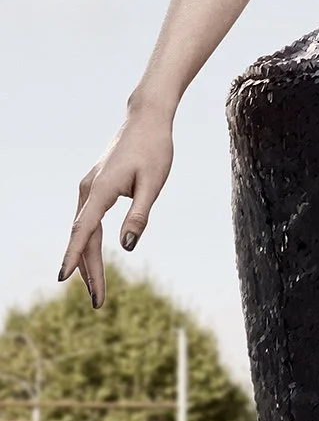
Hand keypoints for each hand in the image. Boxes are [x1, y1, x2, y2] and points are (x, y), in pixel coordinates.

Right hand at [59, 106, 173, 307]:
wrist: (147, 119)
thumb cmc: (155, 148)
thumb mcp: (154, 183)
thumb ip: (140, 214)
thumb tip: (127, 246)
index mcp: (101, 190)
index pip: (83, 230)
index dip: (73, 256)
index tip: (61, 279)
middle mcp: (88, 190)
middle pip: (83, 237)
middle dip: (88, 271)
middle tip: (99, 301)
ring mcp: (89, 188)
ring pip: (83, 230)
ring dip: (88, 260)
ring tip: (97, 289)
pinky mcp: (95, 187)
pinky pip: (88, 221)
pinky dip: (89, 242)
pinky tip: (93, 259)